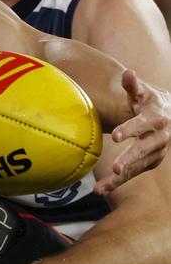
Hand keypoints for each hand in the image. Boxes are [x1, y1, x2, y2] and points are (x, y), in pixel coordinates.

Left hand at [95, 69, 170, 193]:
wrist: (170, 117)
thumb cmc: (150, 102)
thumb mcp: (143, 92)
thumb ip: (133, 85)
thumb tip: (128, 73)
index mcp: (156, 119)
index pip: (142, 125)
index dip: (129, 129)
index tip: (115, 136)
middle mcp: (159, 138)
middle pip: (142, 149)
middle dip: (129, 159)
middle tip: (115, 168)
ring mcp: (155, 153)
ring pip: (137, 167)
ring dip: (119, 178)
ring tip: (100, 187)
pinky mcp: (149, 164)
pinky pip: (132, 175)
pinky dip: (117, 183)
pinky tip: (100, 190)